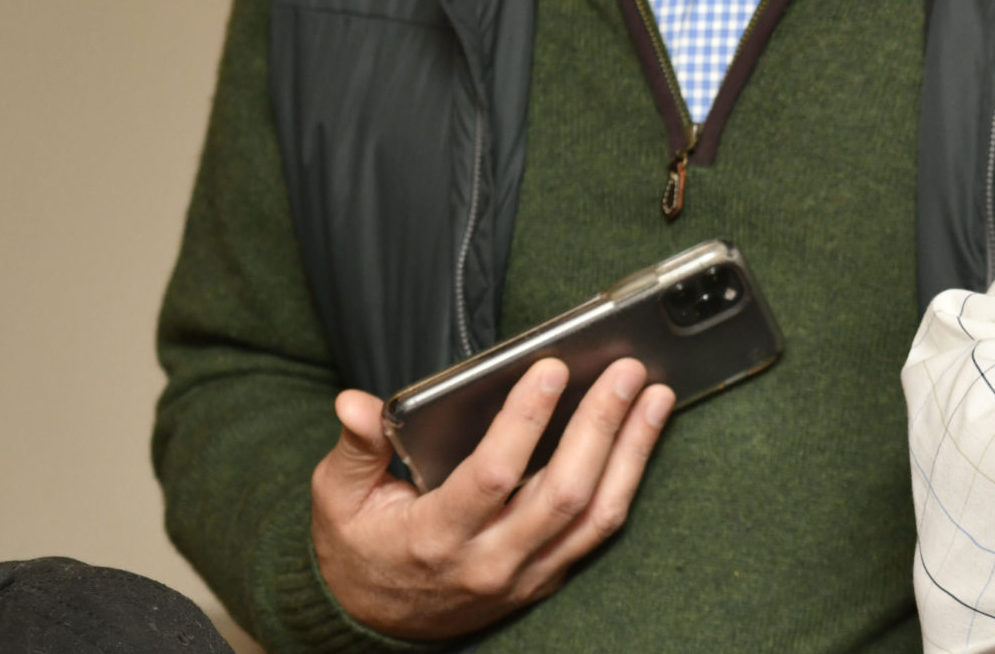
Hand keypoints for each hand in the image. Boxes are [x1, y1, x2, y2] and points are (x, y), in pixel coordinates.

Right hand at [310, 357, 673, 639]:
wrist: (373, 623)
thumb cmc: (361, 549)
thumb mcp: (340, 498)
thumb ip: (355, 448)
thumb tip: (355, 403)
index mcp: (435, 538)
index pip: (492, 477)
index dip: (525, 422)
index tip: (551, 370)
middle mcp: (488, 561)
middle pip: (562, 493)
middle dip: (600, 427)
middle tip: (625, 372)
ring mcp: (525, 573)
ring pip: (595, 514)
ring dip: (632, 451)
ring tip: (654, 396)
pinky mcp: (547, 575)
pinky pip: (599, 530)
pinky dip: (628, 480)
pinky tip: (644, 435)